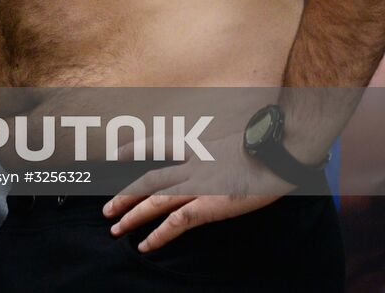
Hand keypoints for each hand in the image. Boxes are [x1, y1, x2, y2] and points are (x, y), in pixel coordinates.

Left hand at [102, 133, 291, 251]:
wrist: (278, 150)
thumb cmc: (267, 146)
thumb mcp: (238, 140)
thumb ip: (223, 149)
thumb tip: (224, 154)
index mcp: (197, 147)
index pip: (158, 144)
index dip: (135, 149)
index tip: (117, 155)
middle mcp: (191, 165)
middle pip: (149, 181)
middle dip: (125, 196)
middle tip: (106, 210)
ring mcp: (198, 185)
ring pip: (155, 202)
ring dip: (132, 216)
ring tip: (114, 229)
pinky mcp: (209, 204)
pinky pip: (176, 222)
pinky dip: (158, 235)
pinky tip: (145, 245)